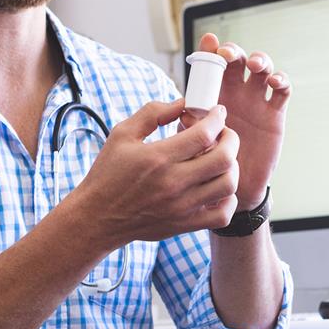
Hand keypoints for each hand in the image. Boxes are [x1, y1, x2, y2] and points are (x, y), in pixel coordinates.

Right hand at [76, 99, 239, 243]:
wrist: (97, 218)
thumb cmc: (108, 174)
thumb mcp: (122, 134)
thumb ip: (152, 113)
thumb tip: (181, 103)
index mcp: (158, 158)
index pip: (204, 134)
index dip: (217, 118)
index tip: (217, 112)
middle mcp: (173, 183)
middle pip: (224, 159)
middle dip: (231, 139)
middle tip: (224, 134)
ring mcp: (182, 206)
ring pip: (228, 185)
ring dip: (231, 167)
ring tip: (221, 159)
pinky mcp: (185, 224)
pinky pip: (223, 215)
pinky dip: (229, 199)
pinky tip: (217, 187)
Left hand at [182, 34, 290, 210]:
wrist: (235, 187)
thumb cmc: (210, 163)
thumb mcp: (194, 144)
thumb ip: (188, 128)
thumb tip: (185, 113)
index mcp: (213, 94)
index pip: (212, 65)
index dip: (211, 49)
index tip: (209, 42)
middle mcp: (236, 92)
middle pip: (238, 60)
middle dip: (234, 52)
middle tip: (227, 56)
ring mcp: (257, 100)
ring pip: (262, 68)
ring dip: (260, 60)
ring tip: (255, 66)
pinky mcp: (275, 112)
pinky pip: (281, 90)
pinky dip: (280, 80)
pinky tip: (274, 81)